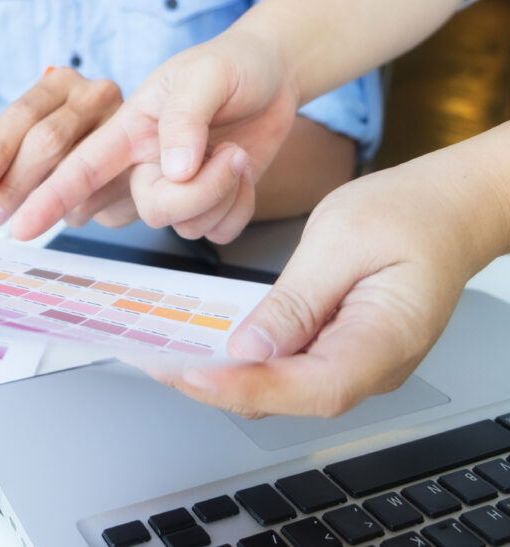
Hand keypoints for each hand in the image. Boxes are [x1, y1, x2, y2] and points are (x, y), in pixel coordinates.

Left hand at [0, 67, 122, 226]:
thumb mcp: (34, 140)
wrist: (125, 158)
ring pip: (73, 172)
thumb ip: (9, 157)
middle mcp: (96, 95)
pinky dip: (74, 212)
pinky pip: (97, 196)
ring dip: (45, 204)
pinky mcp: (142, 164)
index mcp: (61, 83)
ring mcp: (126, 127)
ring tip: (30, 219)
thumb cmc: (68, 146)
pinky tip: (71, 210)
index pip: (24, 113)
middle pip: (48, 140)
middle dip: (14, 182)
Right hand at [11, 29, 298, 242]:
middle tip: (232, 156)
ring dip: (224, 192)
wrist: (276, 74)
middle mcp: (146, 164)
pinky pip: (215, 232)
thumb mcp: (206, 74)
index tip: (18, 226)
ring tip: (238, 153)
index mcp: (129, 129)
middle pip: (148, 208)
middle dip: (194, 195)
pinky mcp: (208, 204)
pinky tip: (245, 172)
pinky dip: (240, 207)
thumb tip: (174, 170)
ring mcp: (177, 187)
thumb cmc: (232, 63)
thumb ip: (183, 118)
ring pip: (183, 224)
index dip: (47, 196)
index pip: (78, 166)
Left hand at [154, 151, 493, 417]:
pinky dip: (246, 363)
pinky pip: (290, 369)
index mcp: (385, 339)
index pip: (311, 388)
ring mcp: (359, 363)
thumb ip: (295, 299)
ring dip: (227, 378)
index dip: (247, 388)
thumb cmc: (408, 214)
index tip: (192, 373)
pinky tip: (209, 346)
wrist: (448, 209)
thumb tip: (249, 349)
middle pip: (290, 398)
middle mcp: (374, 366)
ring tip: (169, 356)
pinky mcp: (342, 351)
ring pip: (285, 390)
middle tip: (158, 363)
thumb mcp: (342, 240)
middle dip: (220, 386)